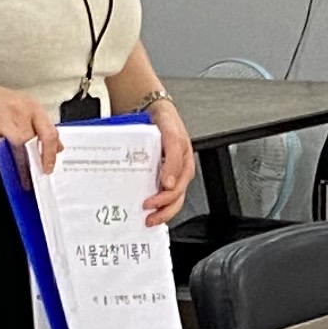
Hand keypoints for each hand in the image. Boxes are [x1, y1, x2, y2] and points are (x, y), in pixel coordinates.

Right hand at [0, 80, 61, 177]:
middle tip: (32, 176)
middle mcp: (17, 111)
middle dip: (33, 161)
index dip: (50, 154)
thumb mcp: (24, 108)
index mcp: (31, 107)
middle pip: (31, 140)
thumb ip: (41, 127)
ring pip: (14, 144)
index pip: (49, 132)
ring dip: (17, 163)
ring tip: (18, 176)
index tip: (48, 168)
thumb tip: (57, 147)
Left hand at [142, 99, 195, 223]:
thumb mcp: (172, 137)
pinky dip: (153, 202)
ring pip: (168, 199)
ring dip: (159, 211)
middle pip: (175, 199)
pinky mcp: (156, 172)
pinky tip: (142, 207)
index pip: (177, 189)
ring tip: (147, 219)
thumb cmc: (166, 121)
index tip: (150, 202)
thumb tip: (169, 184)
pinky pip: (157, 191)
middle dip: (163, 212)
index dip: (164, 199)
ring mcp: (167, 173)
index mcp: (185, 165)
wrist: (151, 109)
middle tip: (148, 218)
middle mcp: (177, 172)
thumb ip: (173, 160)